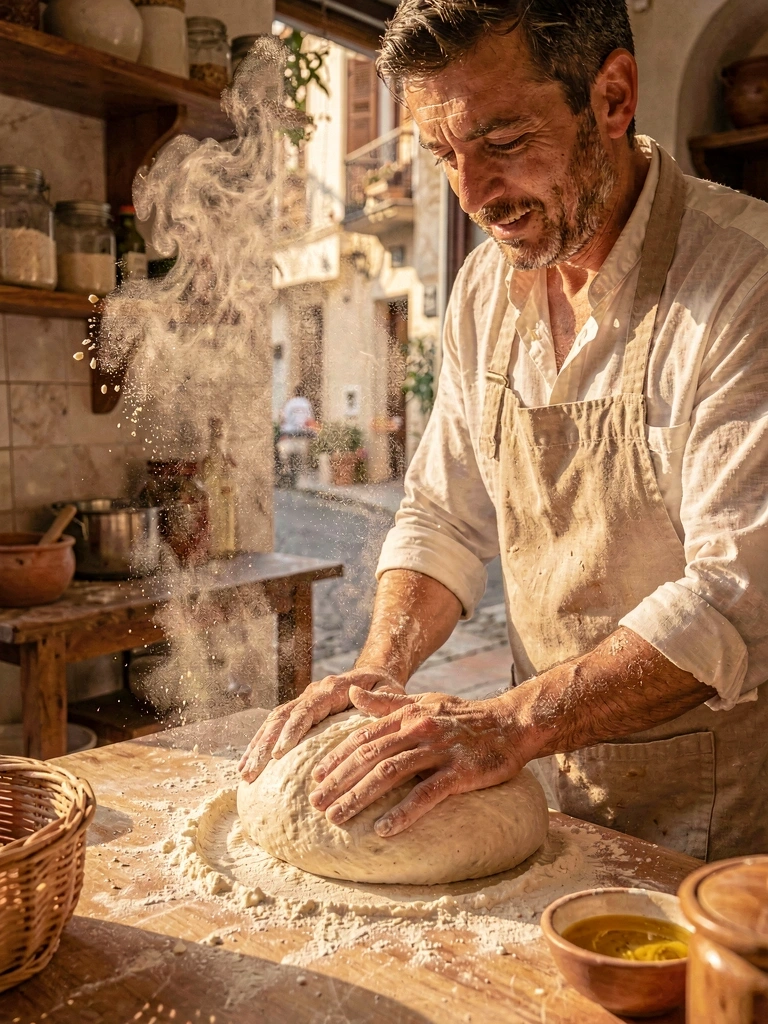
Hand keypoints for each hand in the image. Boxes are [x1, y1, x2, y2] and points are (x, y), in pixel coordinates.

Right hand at [238, 669, 405, 781]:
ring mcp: (304, 702)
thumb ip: (378, 697)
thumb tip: (356, 695)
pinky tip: (250, 765)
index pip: (307, 709)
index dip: (292, 731)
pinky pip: (276, 727)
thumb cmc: (387, 687)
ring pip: (274, 722)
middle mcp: (313, 693)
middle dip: (265, 745)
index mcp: (333, 689)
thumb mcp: (390, 690)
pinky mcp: (300, 713)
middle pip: (282, 717)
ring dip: (257, 747)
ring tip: (245, 774)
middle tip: (251, 772)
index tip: (279, 753)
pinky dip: (261, 745)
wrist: (375, 674)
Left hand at [308, 687, 524, 837]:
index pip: (363, 738)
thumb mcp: (424, 701)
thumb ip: (387, 703)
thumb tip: (352, 695)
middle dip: (338, 782)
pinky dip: (403, 812)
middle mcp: (418, 729)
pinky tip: (383, 829)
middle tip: (315, 805)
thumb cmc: (464, 716)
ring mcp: (439, 749)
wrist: (511, 723)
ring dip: (359, 797)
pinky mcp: (460, 771)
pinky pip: (426, 794)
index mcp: (407, 715)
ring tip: (336, 818)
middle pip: (369, 757)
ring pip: (390, 773)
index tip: (315, 779)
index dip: (336, 758)